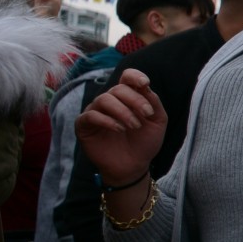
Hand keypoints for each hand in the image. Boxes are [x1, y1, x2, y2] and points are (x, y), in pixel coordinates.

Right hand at [74, 69, 166, 184]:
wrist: (134, 165)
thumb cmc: (145, 142)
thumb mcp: (157, 121)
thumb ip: (153, 102)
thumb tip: (145, 86)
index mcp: (128, 97)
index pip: (126, 77)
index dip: (134, 76)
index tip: (145, 83)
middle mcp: (110, 101)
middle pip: (118, 89)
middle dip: (135, 100)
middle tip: (147, 114)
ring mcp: (95, 112)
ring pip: (104, 99)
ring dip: (123, 111)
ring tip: (134, 125)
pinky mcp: (84, 126)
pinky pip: (91, 115)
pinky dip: (107, 120)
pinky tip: (120, 129)